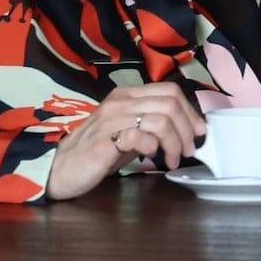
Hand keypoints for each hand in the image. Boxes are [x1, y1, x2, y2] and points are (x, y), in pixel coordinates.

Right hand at [49, 82, 207, 201]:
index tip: (199, 131)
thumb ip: (152, 124)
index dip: (190, 111)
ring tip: (173, 160)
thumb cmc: (97, 152)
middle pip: (170, 104)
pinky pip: (140, 136)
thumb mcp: (129, 132)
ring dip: (174, 143)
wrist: (61, 169)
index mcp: (127, 95)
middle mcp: (120, 102)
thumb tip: (186, 128)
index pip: (170, 91)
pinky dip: (153, 148)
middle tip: (189, 150)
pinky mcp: (105, 139)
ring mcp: (111, 119)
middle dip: (187, 129)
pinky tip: (152, 159)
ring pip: (160, 120)